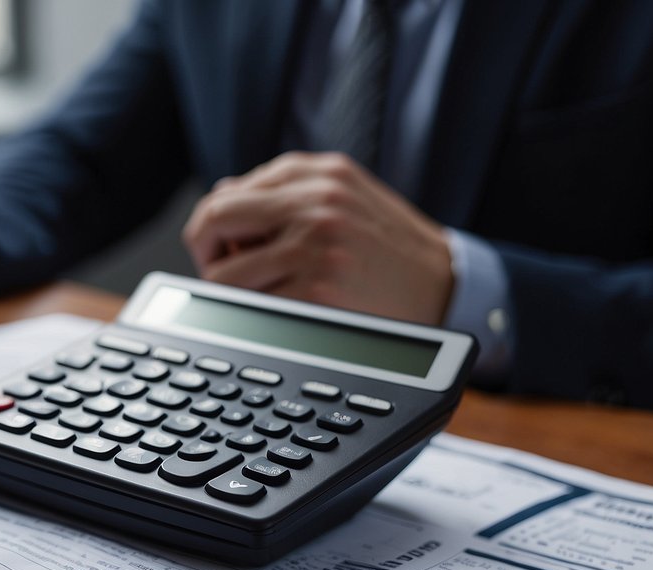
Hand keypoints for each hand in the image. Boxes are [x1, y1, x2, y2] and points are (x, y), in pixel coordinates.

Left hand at [182, 152, 453, 324]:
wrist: (443, 283)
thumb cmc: (386, 246)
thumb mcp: (341, 196)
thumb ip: (283, 192)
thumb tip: (221, 197)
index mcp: (313, 172)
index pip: (224, 197)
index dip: (211, 232)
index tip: (221, 253)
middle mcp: (313, 201)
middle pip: (214, 223)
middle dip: (209, 257)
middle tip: (229, 276)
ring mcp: (316, 245)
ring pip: (224, 275)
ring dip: (234, 292)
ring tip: (269, 294)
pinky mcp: (319, 289)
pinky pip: (253, 307)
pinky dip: (258, 314)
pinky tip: (288, 310)